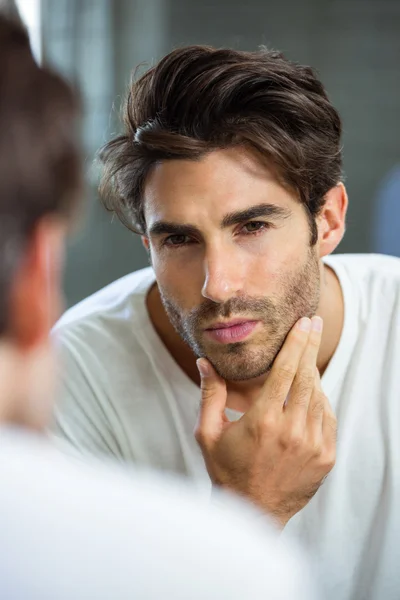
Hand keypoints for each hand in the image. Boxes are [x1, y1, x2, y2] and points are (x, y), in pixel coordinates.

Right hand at [195, 316, 336, 526]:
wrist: (253, 512)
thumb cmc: (227, 470)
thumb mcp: (209, 433)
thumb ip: (210, 394)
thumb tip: (204, 361)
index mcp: (264, 420)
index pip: (286, 370)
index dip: (296, 343)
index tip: (303, 323)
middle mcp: (292, 430)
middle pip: (307, 377)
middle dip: (310, 346)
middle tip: (315, 323)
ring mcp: (313, 445)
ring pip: (319, 396)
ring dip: (314, 373)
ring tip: (306, 357)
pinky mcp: (325, 457)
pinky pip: (328, 417)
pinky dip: (321, 400)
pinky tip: (311, 391)